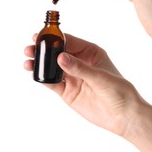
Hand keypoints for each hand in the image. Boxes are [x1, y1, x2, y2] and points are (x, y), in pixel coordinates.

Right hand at [24, 33, 143, 135]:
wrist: (122, 115)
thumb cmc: (119, 91)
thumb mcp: (101, 77)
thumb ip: (80, 68)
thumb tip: (60, 57)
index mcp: (91, 53)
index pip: (70, 42)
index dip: (56, 38)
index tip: (42, 36)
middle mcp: (80, 63)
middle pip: (59, 53)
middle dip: (45, 49)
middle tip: (31, 47)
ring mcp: (73, 77)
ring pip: (53, 67)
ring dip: (41, 63)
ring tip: (28, 59)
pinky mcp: (68, 91)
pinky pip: (52, 82)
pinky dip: (43, 78)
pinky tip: (34, 73)